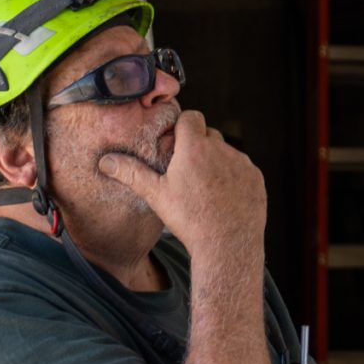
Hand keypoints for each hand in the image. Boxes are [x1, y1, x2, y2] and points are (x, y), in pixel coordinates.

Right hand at [99, 111, 263, 270]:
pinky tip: (222, 197)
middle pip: (208, 134)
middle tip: (185, 170)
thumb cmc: (190, 219)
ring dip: (215, 162)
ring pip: (226, 152)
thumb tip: (106, 161)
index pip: (191, 117)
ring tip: (203, 189)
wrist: (227, 245)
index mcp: (196, 147)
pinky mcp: (256, 178)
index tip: (175, 144)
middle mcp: (222, 149)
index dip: (181, 127)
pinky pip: (242, 169)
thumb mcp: (156, 195)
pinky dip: (232, 177)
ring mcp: (242, 163)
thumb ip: (131, 173)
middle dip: (197, 146)